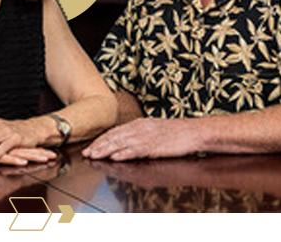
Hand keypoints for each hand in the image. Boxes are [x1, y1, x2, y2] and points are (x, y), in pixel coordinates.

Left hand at [82, 118, 199, 160]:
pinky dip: (124, 153)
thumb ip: (139, 133)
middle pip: (115, 137)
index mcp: (140, 123)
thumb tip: (125, 141)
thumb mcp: (154, 129)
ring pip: (121, 143)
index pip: (115, 131)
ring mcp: (147, 137)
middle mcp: (140, 128)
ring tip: (94, 155)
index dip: (101, 139)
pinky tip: (115, 157)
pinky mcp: (154, 146)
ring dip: (106, 150)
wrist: (194, 132)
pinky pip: (136, 150)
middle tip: (86, 153)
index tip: (90, 146)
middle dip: (99, 146)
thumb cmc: (177, 133)